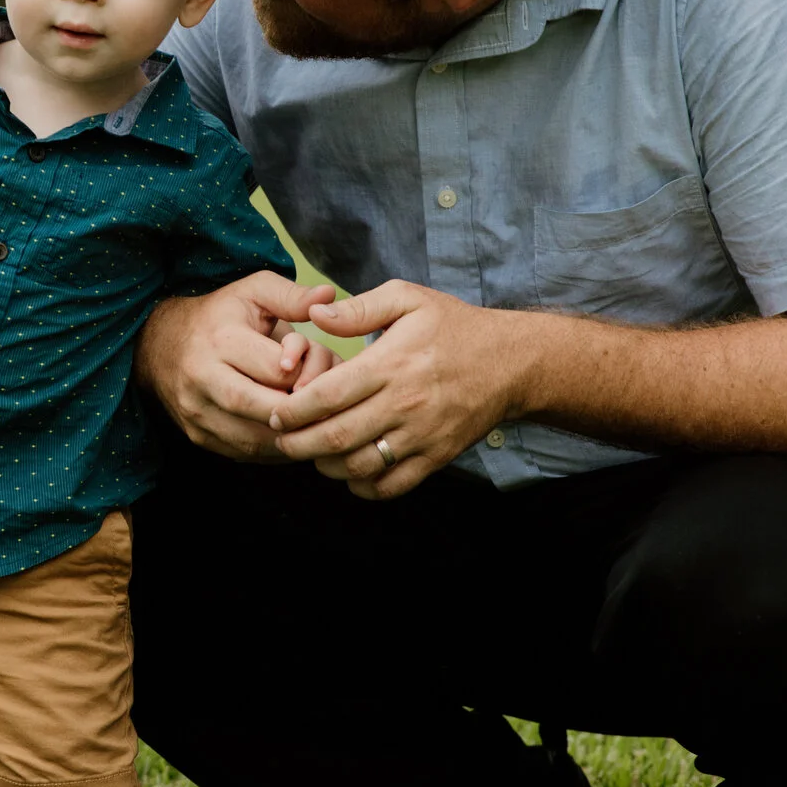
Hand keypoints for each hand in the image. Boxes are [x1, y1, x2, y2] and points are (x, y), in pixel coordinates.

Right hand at [134, 272, 337, 460]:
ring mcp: (197, 412)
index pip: (277, 370)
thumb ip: (292, 296)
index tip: (322, 374)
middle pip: (265, 409)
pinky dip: (273, 451)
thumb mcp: (253, 292)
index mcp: (221, 340)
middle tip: (327, 410)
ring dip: (291, 437)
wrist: (160, 343)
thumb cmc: (219, 315)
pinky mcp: (197, 436)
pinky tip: (290, 436)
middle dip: (302, 413)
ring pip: (255, 440)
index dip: (308, 373)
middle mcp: (203, 378)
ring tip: (314, 426)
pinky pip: (244, 454)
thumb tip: (329, 295)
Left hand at [267, 280, 537, 499]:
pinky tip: (348, 473)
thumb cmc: (453, 326)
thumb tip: (315, 316)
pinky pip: (391, 485)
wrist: (511, 362)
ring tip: (311, 454)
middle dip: (297, 444)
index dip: (293, 409)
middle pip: (336, 436)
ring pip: (360, 466)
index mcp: (391, 363)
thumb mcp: (408, 299)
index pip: (328, 395)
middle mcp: (405, 403)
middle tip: (280, 441)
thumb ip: (359, 308)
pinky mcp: (436, 457)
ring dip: (325, 466)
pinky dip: (363, 487)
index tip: (275, 412)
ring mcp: (422, 435)